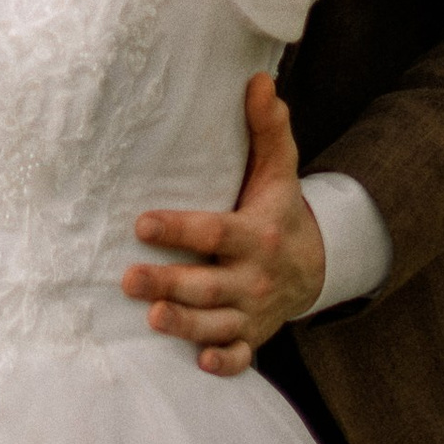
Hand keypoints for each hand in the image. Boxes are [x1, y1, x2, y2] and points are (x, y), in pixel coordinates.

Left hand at [124, 75, 324, 374]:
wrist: (316, 265)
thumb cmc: (278, 211)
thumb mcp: (279, 171)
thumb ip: (268, 130)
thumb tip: (258, 80)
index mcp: (257, 234)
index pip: (214, 231)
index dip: (179, 228)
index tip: (142, 223)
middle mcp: (255, 276)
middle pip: (208, 283)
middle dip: (170, 283)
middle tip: (127, 279)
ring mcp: (254, 312)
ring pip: (217, 322)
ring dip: (186, 324)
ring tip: (152, 318)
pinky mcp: (253, 337)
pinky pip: (242, 357)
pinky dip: (225, 362)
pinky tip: (201, 363)